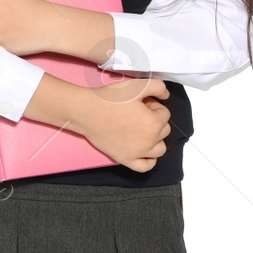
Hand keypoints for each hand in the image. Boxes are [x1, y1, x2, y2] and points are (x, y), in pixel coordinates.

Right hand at [27, 74, 170, 172]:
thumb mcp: (136, 85)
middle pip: (163, 130)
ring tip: (140, 129)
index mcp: (154, 123)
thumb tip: (166, 95)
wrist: (86, 111)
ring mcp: (138, 152)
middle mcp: (150, 140)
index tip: (140, 102)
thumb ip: (157, 87)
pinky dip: (149, 161)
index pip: (164, 114)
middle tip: (137, 112)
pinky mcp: (126, 159)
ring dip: (155, 139)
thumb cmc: (110, 98)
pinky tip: (144, 152)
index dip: (153, 105)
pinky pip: (146, 166)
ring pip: (160, 149)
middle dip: (154, 120)